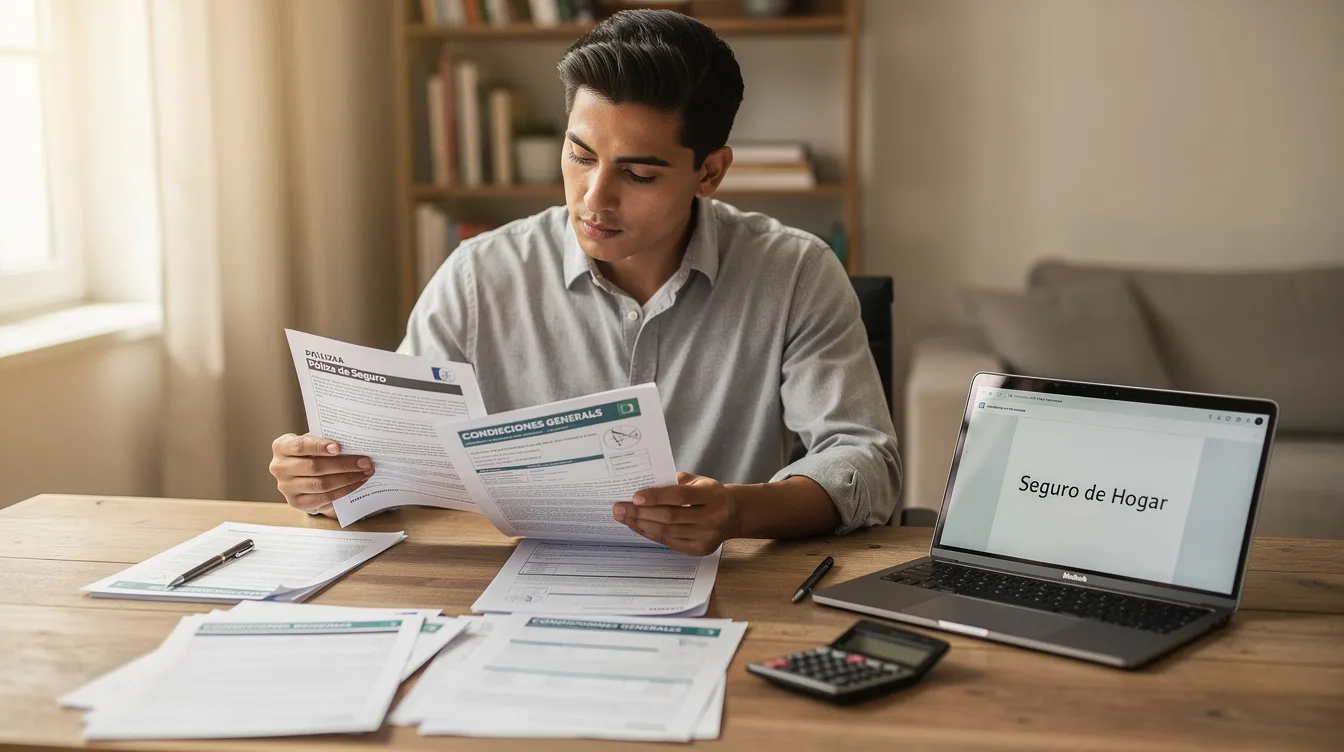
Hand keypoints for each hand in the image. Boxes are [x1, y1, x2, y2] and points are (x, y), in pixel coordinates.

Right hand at [268, 434, 373, 517]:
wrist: (302, 476)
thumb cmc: (311, 453)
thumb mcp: (313, 443)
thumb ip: (326, 440)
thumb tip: (353, 442)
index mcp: (281, 446)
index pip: (301, 446)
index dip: (320, 446)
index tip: (339, 447)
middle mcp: (279, 467)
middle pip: (314, 467)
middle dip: (344, 464)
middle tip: (365, 462)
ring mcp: (286, 487)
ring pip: (321, 484)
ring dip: (348, 479)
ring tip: (365, 472)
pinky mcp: (296, 503)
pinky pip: (324, 498)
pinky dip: (344, 490)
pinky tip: (357, 483)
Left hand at [612, 472, 737, 555]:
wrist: (733, 514)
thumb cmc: (708, 493)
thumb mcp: (697, 481)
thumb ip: (673, 482)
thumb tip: (641, 488)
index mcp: (713, 495)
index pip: (681, 496)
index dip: (657, 497)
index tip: (635, 496)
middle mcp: (713, 517)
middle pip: (670, 517)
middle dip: (641, 513)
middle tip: (618, 507)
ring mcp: (707, 536)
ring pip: (667, 532)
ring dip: (641, 524)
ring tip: (623, 517)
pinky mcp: (700, 549)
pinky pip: (669, 542)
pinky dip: (650, 534)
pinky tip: (637, 526)